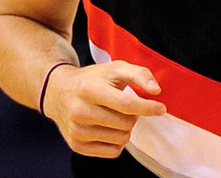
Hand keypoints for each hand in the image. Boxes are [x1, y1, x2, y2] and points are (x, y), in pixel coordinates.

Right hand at [44, 60, 166, 157]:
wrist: (58, 92)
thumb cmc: (92, 79)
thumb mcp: (114, 68)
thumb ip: (139, 74)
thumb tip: (156, 91)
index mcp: (89, 89)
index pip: (126, 104)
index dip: (148, 108)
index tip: (161, 108)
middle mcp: (80, 111)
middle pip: (126, 124)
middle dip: (134, 116)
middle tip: (124, 107)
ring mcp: (77, 131)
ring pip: (122, 139)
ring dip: (126, 129)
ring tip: (115, 116)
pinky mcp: (76, 146)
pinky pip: (113, 152)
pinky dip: (117, 141)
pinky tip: (108, 128)